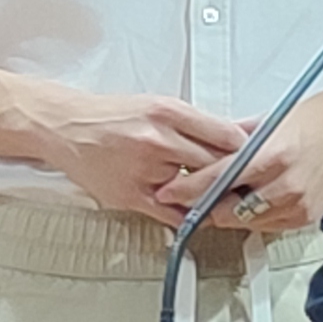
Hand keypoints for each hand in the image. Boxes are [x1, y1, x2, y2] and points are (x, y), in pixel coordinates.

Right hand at [39, 91, 248, 220]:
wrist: (65, 126)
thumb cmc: (110, 116)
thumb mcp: (156, 105)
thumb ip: (193, 123)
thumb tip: (232, 137)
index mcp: (167, 112)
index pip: (225, 135)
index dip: (246, 150)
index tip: (257, 156)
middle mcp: (158, 140)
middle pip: (216, 164)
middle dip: (233, 175)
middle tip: (248, 182)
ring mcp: (145, 170)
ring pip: (197, 191)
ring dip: (211, 196)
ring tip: (225, 198)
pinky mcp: (132, 195)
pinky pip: (172, 214)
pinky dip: (189, 216)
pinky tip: (198, 214)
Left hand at [172, 123, 322, 233]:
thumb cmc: (322, 118)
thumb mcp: (273, 121)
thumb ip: (237, 139)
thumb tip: (210, 149)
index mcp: (274, 156)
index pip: (218, 180)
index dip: (188, 190)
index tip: (169, 193)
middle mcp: (286, 184)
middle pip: (228, 210)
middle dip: (204, 206)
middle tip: (188, 199)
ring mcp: (298, 204)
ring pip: (245, 222)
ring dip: (227, 213)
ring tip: (218, 199)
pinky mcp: (306, 217)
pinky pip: (268, 225)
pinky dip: (253, 217)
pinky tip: (248, 203)